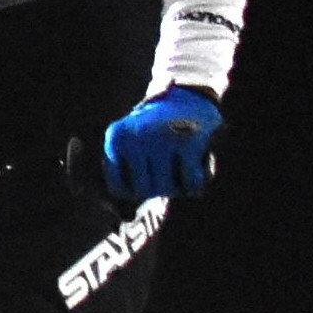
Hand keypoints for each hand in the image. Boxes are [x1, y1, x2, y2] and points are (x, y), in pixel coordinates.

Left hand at [101, 86, 220, 200]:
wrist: (189, 94)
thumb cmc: (156, 128)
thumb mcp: (131, 143)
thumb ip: (124, 177)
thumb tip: (125, 218)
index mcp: (116, 138)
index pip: (119, 189)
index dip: (136, 189)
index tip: (146, 173)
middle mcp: (135, 137)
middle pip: (143, 191)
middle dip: (157, 186)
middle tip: (166, 168)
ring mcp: (162, 139)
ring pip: (166, 189)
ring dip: (176, 185)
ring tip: (178, 164)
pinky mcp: (188, 142)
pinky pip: (189, 184)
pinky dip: (194, 183)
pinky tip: (196, 166)